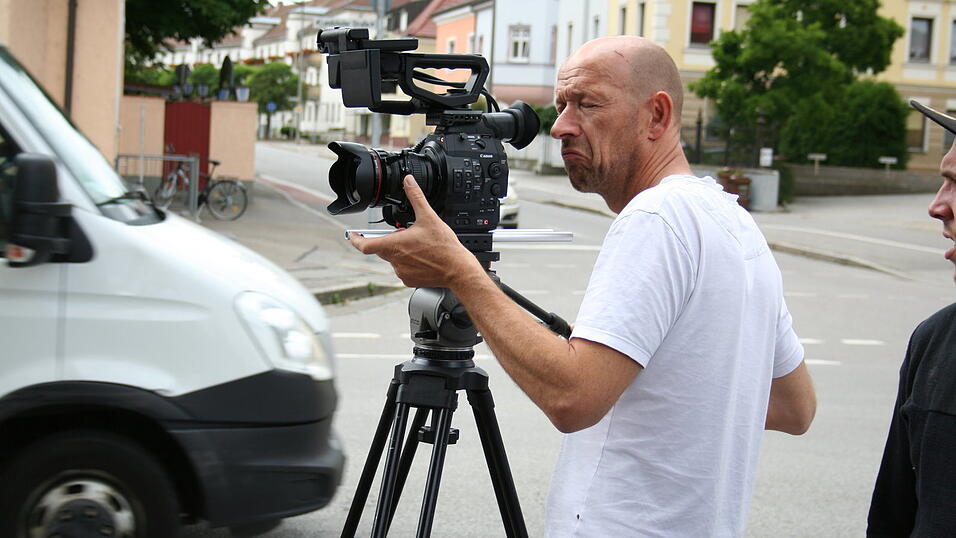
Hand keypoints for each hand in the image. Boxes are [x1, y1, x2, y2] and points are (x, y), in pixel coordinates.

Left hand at [350, 175, 482, 288]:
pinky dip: (407, 262)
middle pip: (382, 248)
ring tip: (418, 246)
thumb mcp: (429, 217)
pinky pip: (402, 269)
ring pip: (393, 258)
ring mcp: (401, 272)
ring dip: (399, 251)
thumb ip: (416, 197)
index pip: (365, 245)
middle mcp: (395, 260)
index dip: (355, 239)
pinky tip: (421, 257)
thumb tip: (409, 182)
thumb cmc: (444, 248)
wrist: (457, 270)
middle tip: (405, 234)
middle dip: (389, 239)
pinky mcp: (408, 280)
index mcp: (395, 245)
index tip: (352, 235)